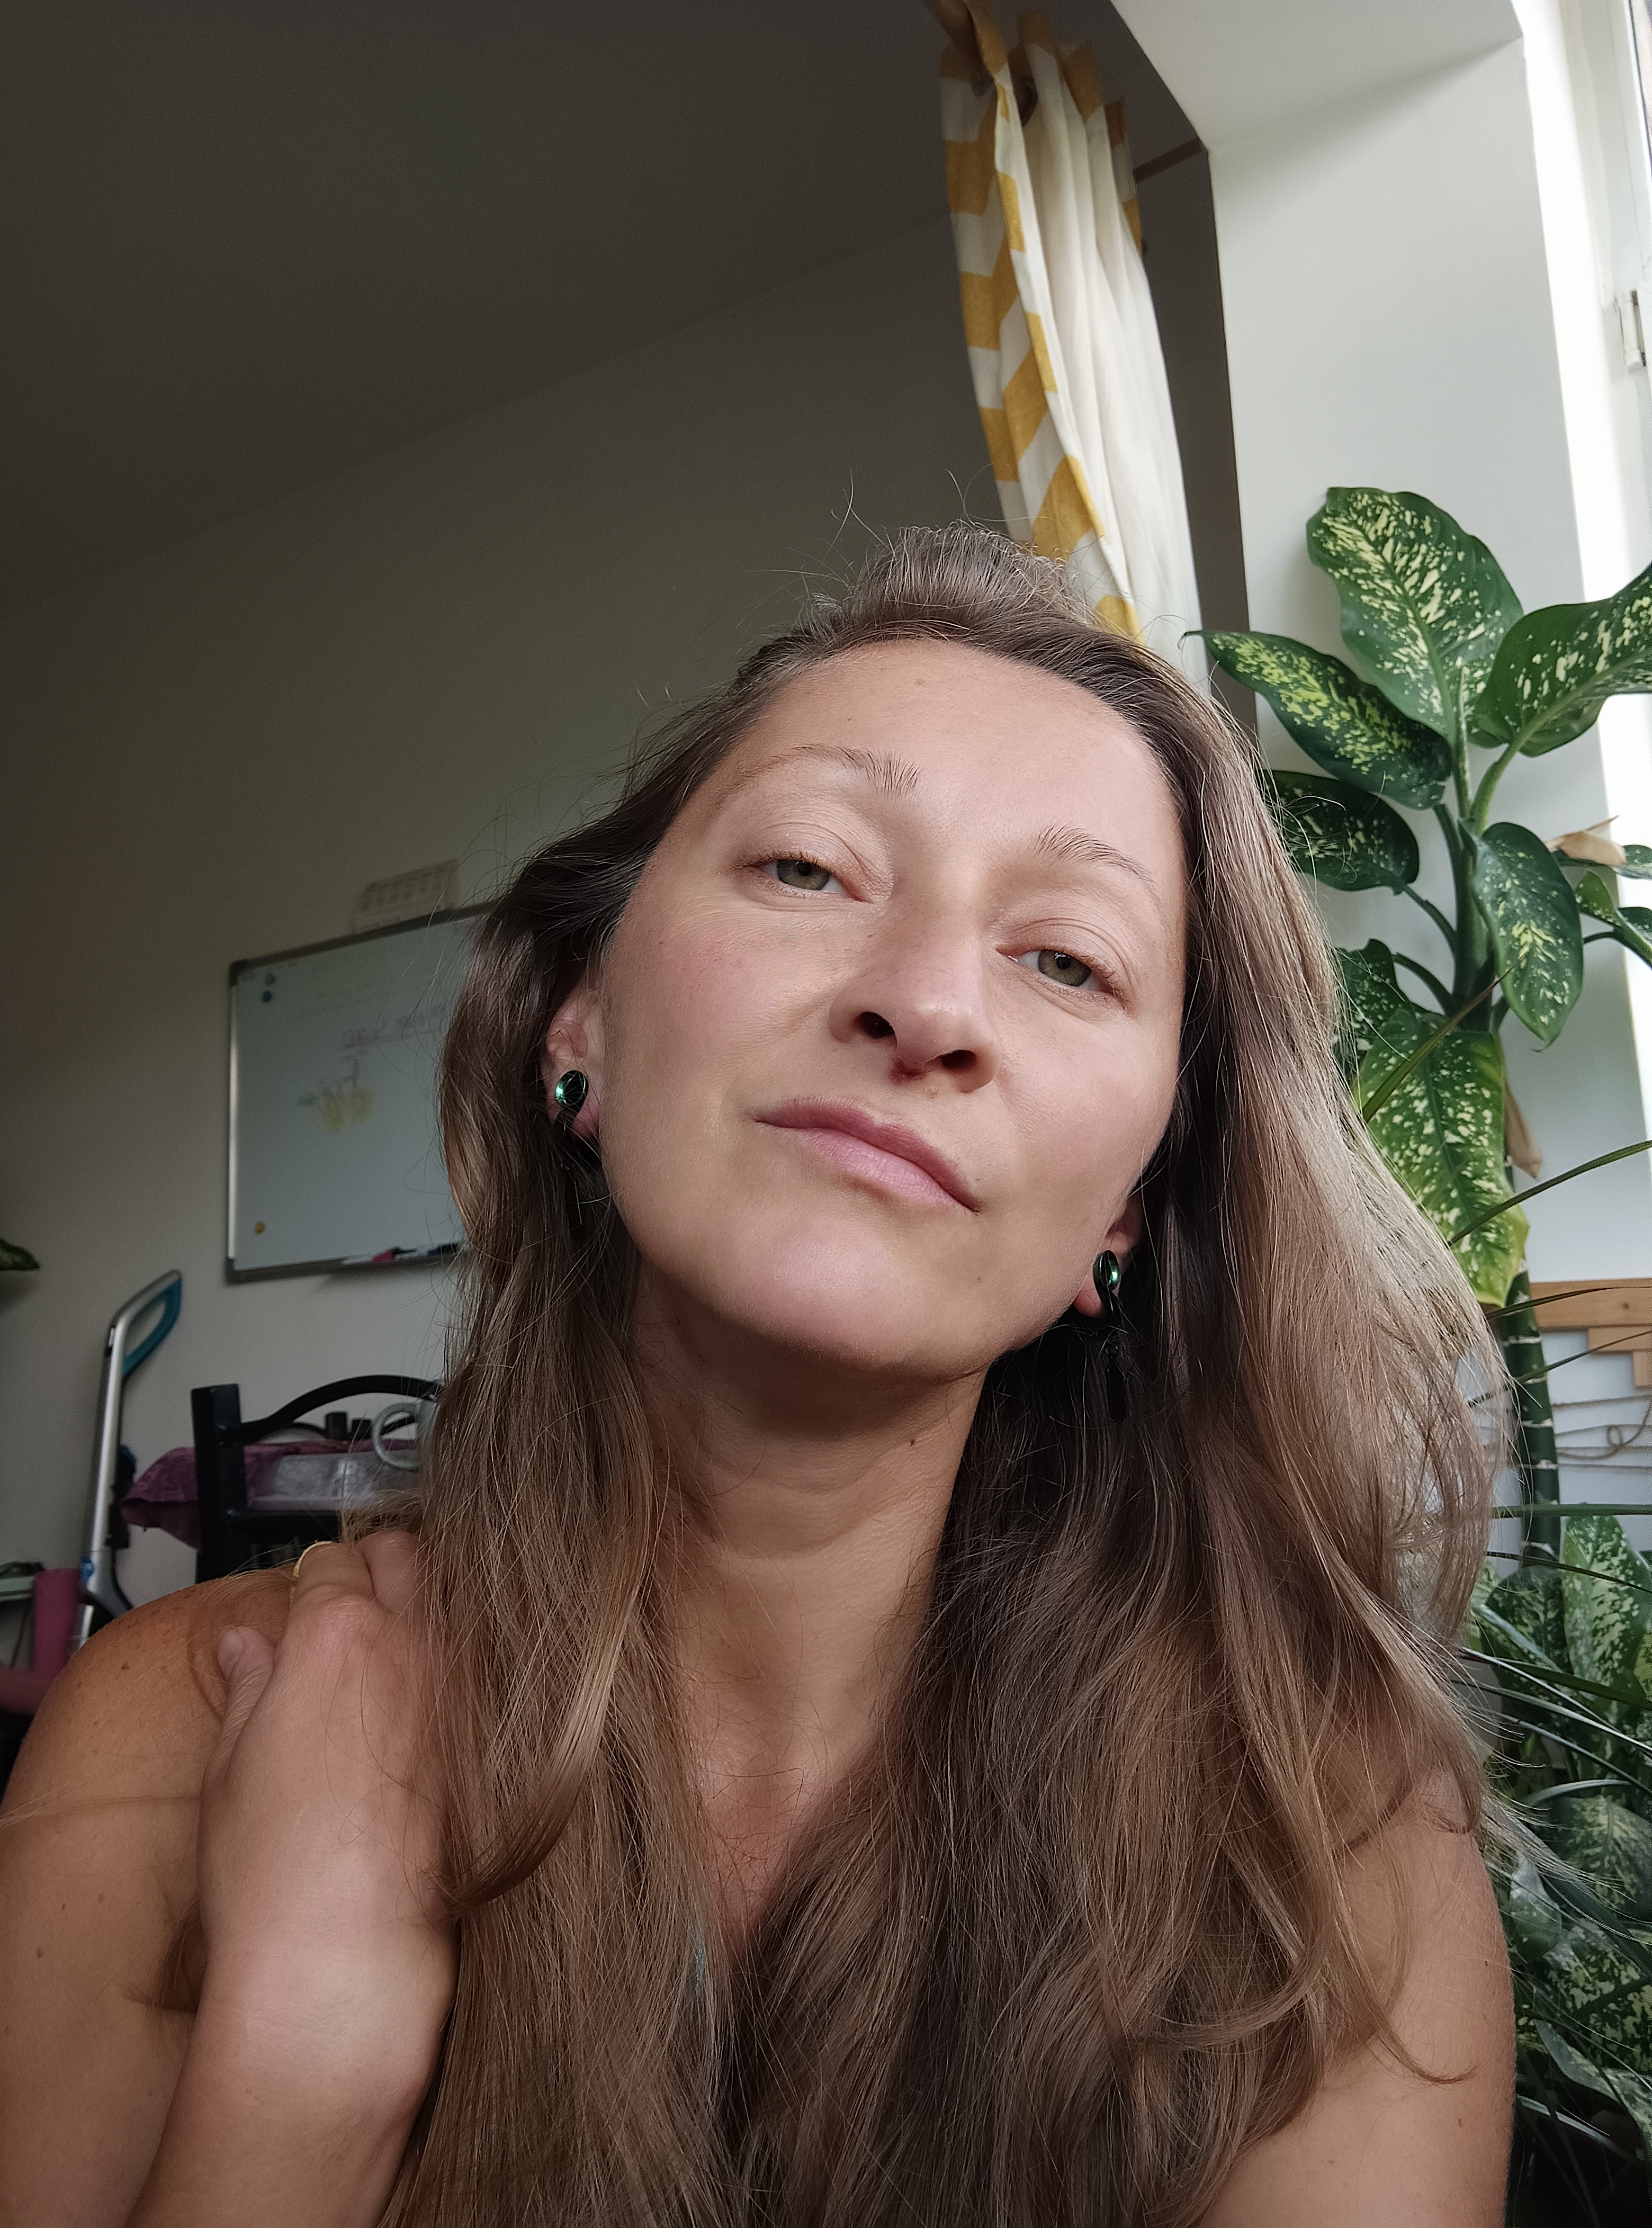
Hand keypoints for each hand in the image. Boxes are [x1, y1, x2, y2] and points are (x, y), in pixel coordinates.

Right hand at [197, 1534, 454, 2111]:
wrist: (347, 1958)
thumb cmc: (276, 1877)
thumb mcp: (229, 1768)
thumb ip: (250, 1686)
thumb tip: (250, 1642)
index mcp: (335, 1635)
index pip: (332, 1560)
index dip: (315, 1581)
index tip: (308, 1601)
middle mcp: (410, 1646)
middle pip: (406, 1556)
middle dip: (380, 1568)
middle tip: (355, 1606)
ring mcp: (462, 1689)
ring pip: (457, 1603)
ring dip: (429, 1610)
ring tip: (399, 1650)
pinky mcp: (496, 1738)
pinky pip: (486, 1669)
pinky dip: (463, 1669)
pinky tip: (437, 1706)